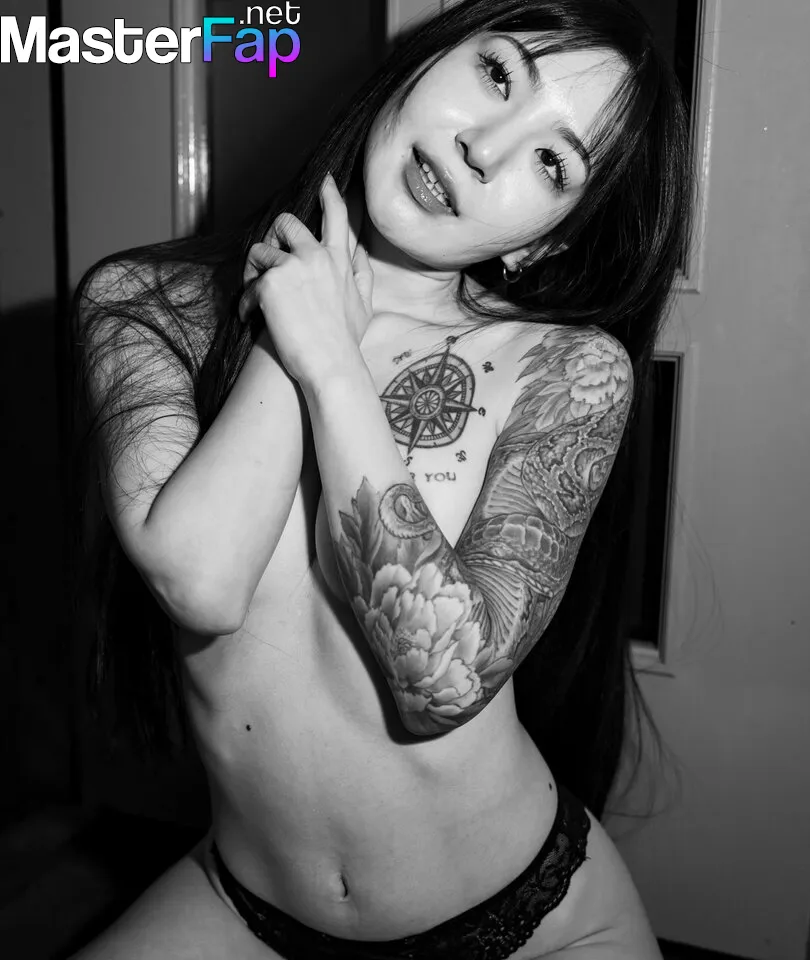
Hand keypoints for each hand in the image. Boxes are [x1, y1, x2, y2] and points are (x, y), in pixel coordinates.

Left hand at [238, 174, 373, 384]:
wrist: (332, 366)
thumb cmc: (346, 343)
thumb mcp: (364, 305)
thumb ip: (361, 274)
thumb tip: (359, 252)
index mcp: (339, 261)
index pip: (336, 218)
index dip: (330, 196)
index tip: (326, 181)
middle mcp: (317, 257)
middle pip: (286, 223)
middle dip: (272, 236)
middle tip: (265, 261)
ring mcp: (292, 268)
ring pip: (260, 251)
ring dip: (253, 272)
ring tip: (254, 296)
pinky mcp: (270, 285)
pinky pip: (248, 285)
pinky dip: (246, 304)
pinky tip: (251, 320)